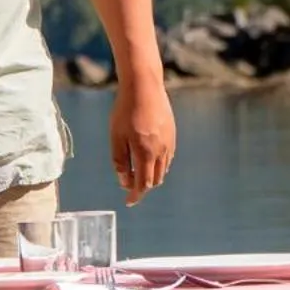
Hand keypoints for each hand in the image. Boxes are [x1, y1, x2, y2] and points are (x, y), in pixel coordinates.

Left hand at [110, 82, 175, 205]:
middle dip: (142, 186)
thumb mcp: (116, 136)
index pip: (143, 184)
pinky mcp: (172, 134)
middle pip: (155, 179)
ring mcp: (169, 142)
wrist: (144, 86)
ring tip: (136, 171)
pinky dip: (158, 163)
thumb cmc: (125, 110)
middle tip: (129, 184)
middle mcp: (161, 151)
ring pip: (163, 169)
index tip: (129, 202)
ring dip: (151, 175)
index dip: (136, 195)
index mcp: (145, 153)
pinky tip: (148, 157)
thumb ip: (119, 160)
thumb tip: (124, 181)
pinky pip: (167, 157)